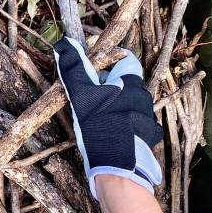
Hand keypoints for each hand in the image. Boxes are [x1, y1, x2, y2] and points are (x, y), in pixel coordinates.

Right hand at [54, 36, 162, 198]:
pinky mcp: (146, 140)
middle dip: (108, 86)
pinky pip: (133, 126)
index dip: (108, 61)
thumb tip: (64, 44)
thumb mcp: (82, 95)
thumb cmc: (100, 126)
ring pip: (129, 105)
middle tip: (87, 96)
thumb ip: (73, 69)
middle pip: (126, 83)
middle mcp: (144, 99)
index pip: (126, 60)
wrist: (119, 169)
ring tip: (95, 118)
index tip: (92, 70)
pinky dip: (120, 126)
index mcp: (131, 83)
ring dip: (114, 107)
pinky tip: (106, 136)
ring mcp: (147, 121)